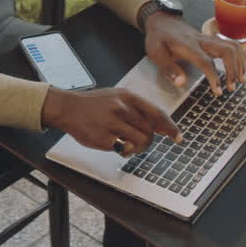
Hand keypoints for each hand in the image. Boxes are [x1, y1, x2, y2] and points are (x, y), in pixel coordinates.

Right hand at [40, 86, 180, 155]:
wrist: (68, 108)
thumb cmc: (94, 104)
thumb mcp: (117, 97)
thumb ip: (138, 109)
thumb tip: (161, 126)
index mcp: (127, 96)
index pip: (156, 113)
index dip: (170, 127)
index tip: (177, 136)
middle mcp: (121, 108)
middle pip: (149, 131)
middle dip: (148, 140)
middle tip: (139, 142)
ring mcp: (112, 123)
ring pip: (140, 142)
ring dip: (138, 148)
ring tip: (128, 145)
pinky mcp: (103, 138)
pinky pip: (123, 149)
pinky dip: (122, 150)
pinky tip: (113, 143)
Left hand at [143, 12, 245, 94]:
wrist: (162, 20)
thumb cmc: (158, 38)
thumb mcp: (155, 53)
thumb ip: (168, 69)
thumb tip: (181, 83)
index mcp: (188, 45)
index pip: (206, 61)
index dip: (214, 76)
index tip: (219, 91)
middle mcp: (202, 40)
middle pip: (226, 51)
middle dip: (233, 70)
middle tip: (232, 87)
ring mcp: (209, 39)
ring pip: (232, 46)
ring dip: (240, 63)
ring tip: (242, 80)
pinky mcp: (212, 40)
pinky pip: (232, 45)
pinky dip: (241, 56)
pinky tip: (245, 67)